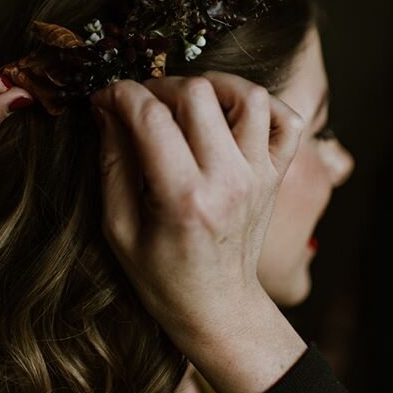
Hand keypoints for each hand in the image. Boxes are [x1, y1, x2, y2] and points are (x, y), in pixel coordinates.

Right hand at [91, 72, 304, 347]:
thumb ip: (113, 164)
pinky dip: (262, 104)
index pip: (151, 117)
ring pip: (248, 95)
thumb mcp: (119, 229)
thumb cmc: (162, 277)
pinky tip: (231, 114)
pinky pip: (286, 119)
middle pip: (198, 93)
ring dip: (212, 86)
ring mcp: (259, 176)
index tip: (105, 99)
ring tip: (187, 104)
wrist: (218, 306)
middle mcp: (228, 181)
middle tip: (142, 107)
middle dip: (159, 87)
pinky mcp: (276, 176)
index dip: (120, 95)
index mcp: (183, 199)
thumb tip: (108, 110)